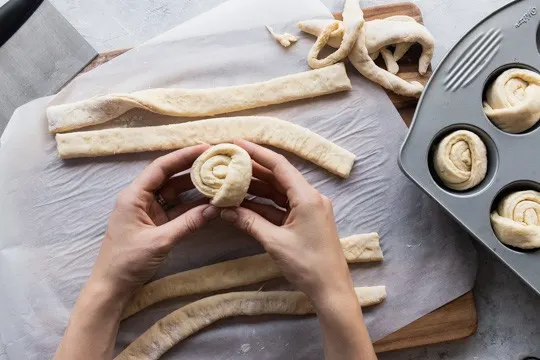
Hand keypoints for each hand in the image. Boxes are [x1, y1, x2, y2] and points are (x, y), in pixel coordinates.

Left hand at [88, 144, 218, 302]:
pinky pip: (176, 209)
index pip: (161, 167)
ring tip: (217, 179)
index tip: (206, 148)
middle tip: (216, 162)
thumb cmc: (127, 261)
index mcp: (134, 196)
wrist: (112, 286)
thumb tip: (215, 208)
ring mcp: (148, 211)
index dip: (183, 156)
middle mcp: (140, 198)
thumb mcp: (160, 241)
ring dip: (194, 188)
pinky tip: (208, 202)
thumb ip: (188, 223)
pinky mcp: (155, 224)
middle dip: (191, 169)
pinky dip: (191, 206)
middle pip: (169, 177)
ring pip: (174, 193)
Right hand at [220, 140, 354, 302]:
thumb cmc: (308, 265)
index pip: (280, 165)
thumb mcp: (274, 242)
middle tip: (229, 161)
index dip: (257, 152)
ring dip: (256, 188)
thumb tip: (224, 210)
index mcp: (307, 197)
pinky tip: (244, 203)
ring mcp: (309, 209)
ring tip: (231, 180)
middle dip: (253, 169)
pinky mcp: (305, 221)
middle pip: (278, 176)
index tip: (237, 144)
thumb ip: (249, 222)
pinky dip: (264, 205)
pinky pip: (281, 206)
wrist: (331, 289)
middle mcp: (310, 198)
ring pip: (279, 192)